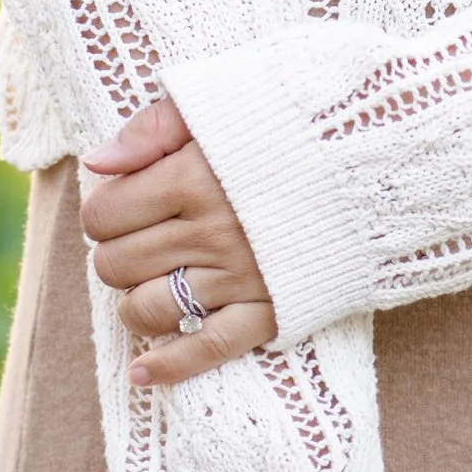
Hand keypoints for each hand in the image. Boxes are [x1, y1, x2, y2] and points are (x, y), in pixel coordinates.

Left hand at [79, 97, 276, 385]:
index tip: (124, 202)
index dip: (105, 210)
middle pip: (117, 265)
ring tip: (152, 282)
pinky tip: (143, 372)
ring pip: (148, 310)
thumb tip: (96, 162)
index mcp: (192, 177)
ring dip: (136, 301)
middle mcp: (210, 232)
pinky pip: (207, 349)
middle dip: (117, 253)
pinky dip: (169, 366)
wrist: (376, 155)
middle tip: (141, 239)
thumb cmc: (291, 121)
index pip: (105, 214)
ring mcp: (239, 277)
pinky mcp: (270, 310)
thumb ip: (152, 127)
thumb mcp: (219, 100)